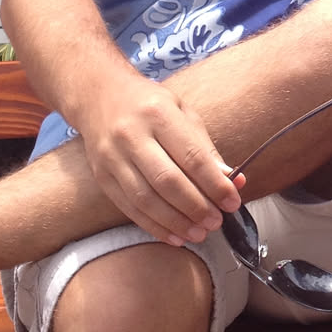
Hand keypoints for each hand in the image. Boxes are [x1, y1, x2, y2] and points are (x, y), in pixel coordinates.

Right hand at [71, 66, 241, 245]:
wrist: (98, 95)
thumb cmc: (149, 104)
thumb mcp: (182, 113)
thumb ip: (205, 148)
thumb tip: (232, 181)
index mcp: (157, 114)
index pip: (191, 156)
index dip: (214, 184)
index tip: (232, 202)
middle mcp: (131, 135)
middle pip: (167, 181)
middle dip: (196, 207)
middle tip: (216, 222)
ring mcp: (112, 157)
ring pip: (146, 199)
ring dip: (176, 222)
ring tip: (199, 233)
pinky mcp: (101, 176)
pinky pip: (129, 208)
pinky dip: (154, 226)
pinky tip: (174, 236)